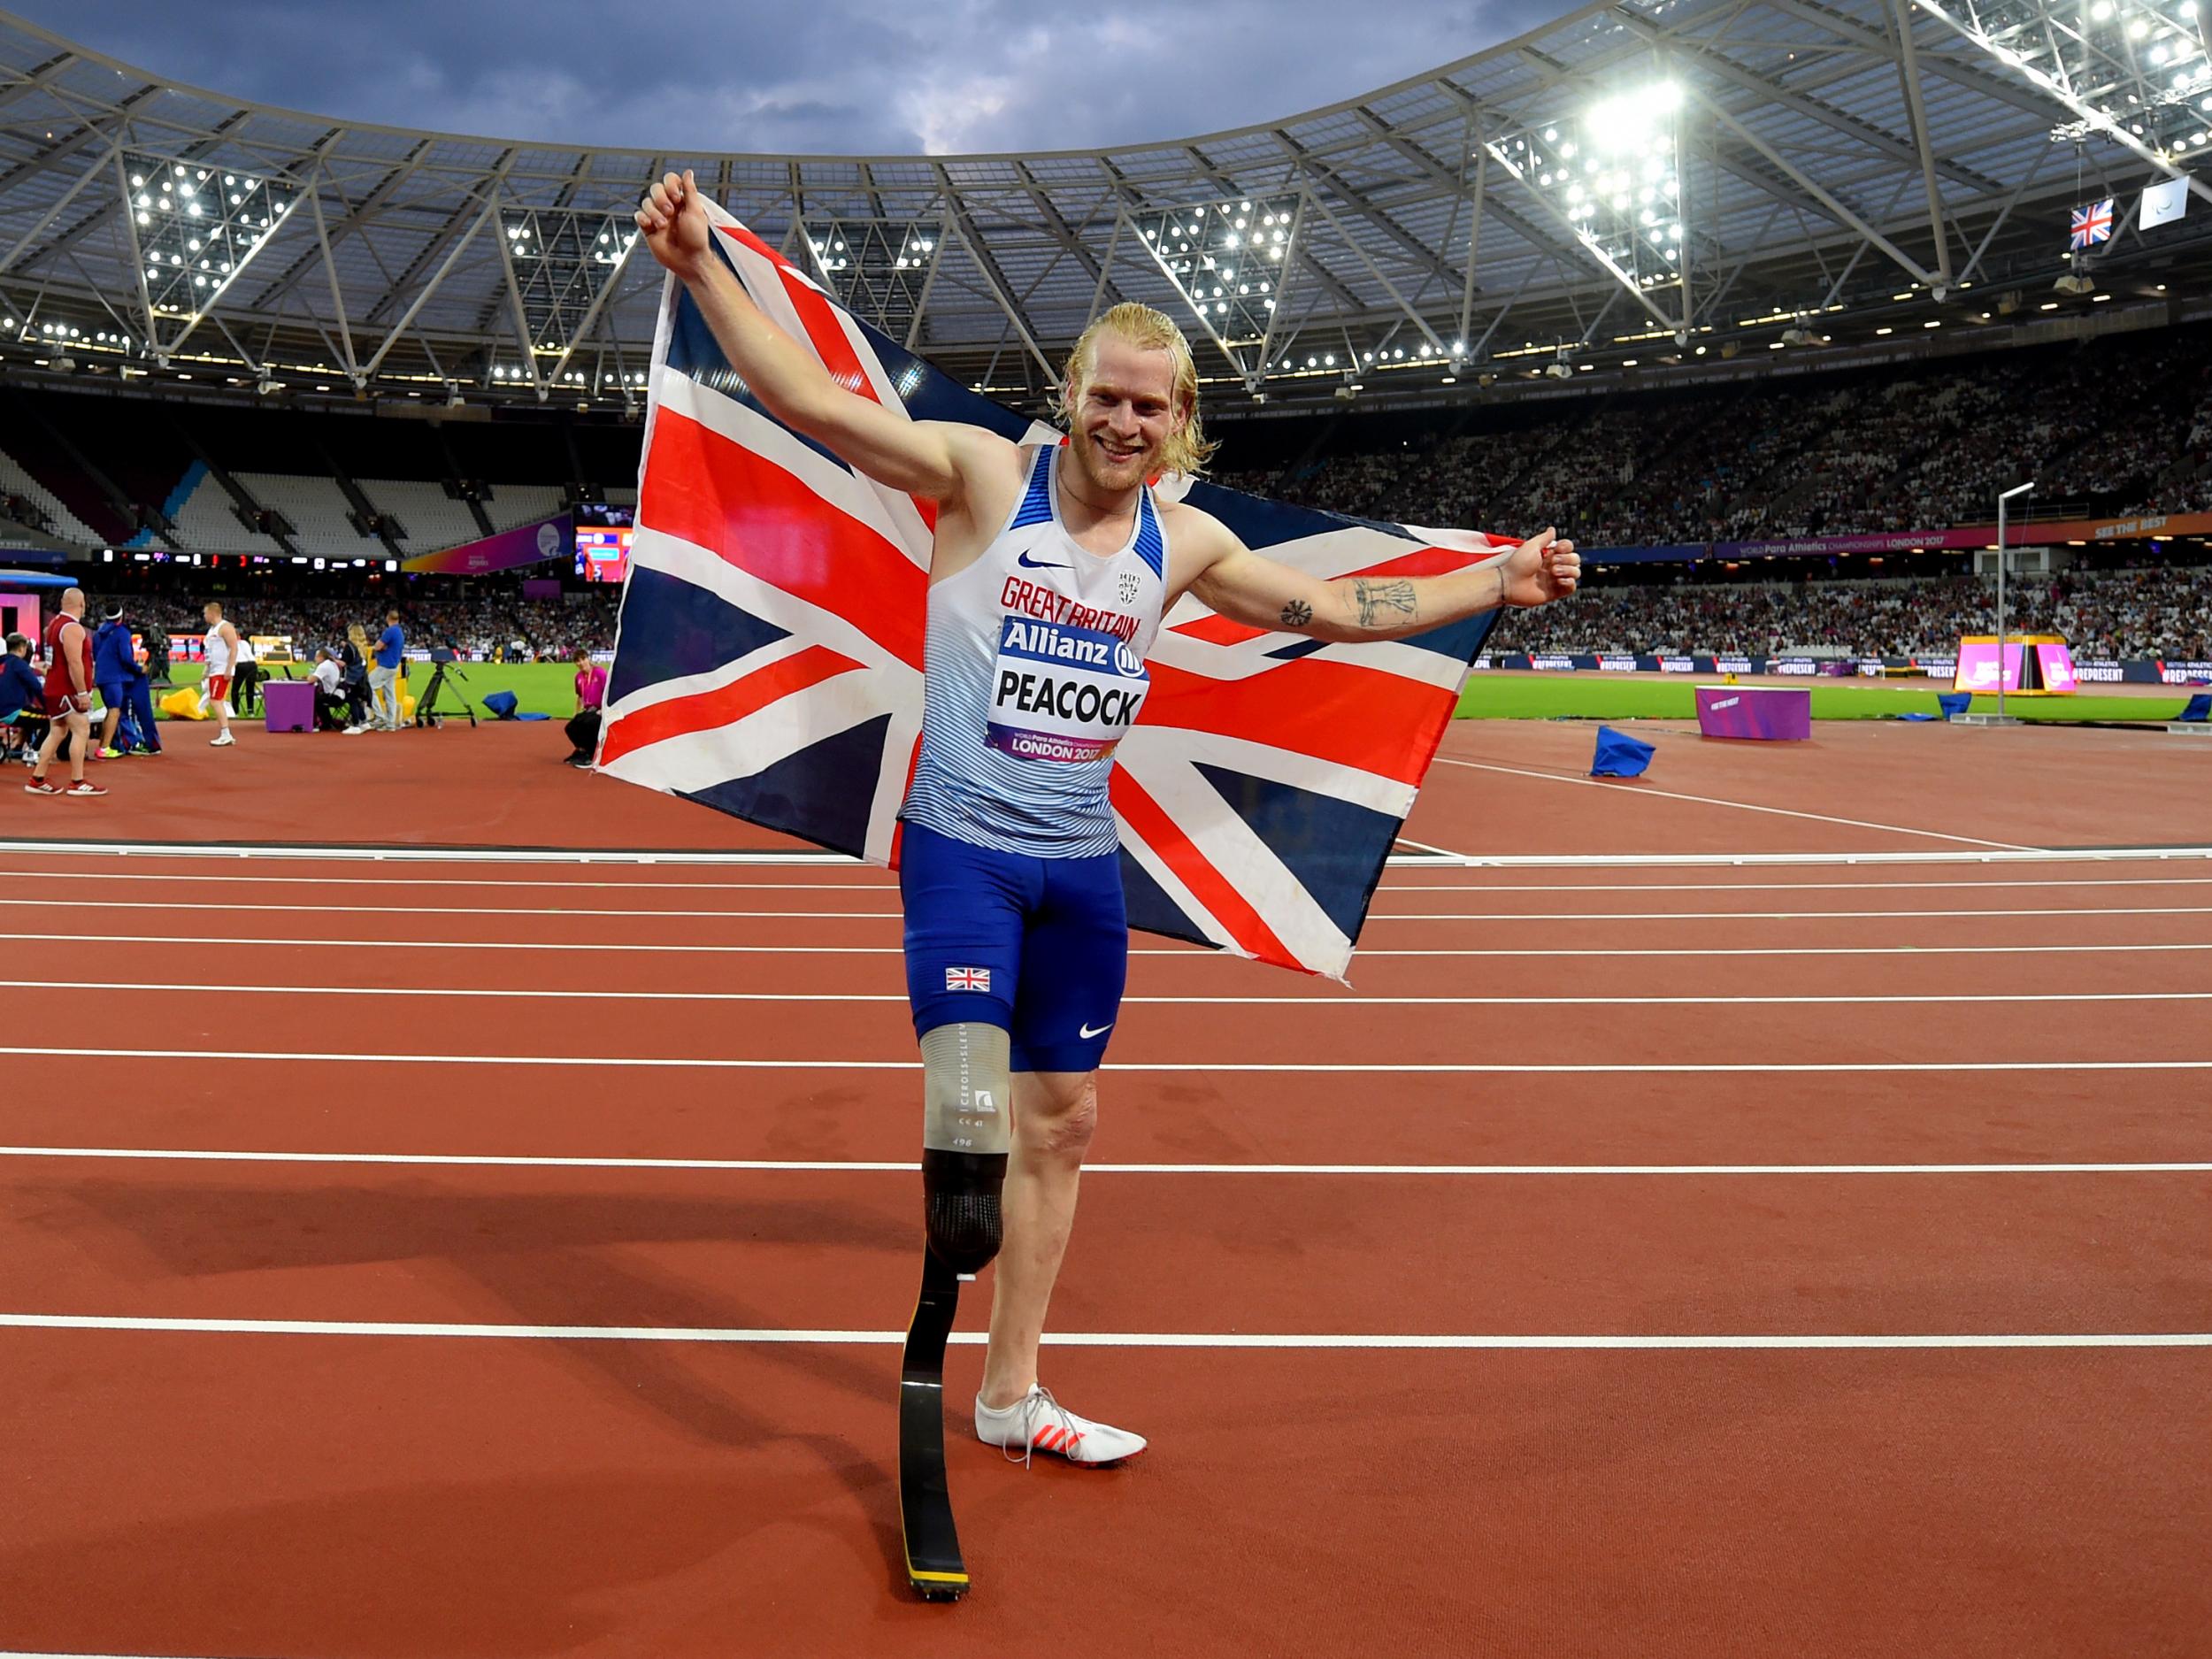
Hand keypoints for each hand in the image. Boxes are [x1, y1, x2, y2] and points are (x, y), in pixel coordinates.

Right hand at [634, 168, 711, 282]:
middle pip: (655, 188)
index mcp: (681, 200)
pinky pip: (639, 216)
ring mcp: (657, 216)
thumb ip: (690, 191)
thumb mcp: (696, 211)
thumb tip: (688, 172)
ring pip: (646, 202)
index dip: (670, 185)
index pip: (670, 180)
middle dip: (661, 199)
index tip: (676, 197)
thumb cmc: (696, 239)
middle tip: (670, 212)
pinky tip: (651, 226)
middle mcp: (668, 206)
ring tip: (663, 225)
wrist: (688, 260)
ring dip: (654, 212)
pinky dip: (643, 218)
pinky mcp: (648, 228)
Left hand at [1499, 527, 1579, 607]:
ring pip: (1576, 572)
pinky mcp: (1555, 592)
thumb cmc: (1516, 564)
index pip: (1568, 548)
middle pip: (1575, 559)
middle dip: (1567, 558)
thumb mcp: (1531, 546)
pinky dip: (1570, 582)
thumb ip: (1544, 538)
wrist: (1509, 583)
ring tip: (1554, 571)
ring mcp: (1555, 579)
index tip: (1558, 548)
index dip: (1566, 547)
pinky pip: (1572, 587)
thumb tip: (1552, 529)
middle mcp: (1554, 566)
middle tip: (1553, 561)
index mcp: (1548, 554)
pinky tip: (1559, 580)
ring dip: (1568, 570)